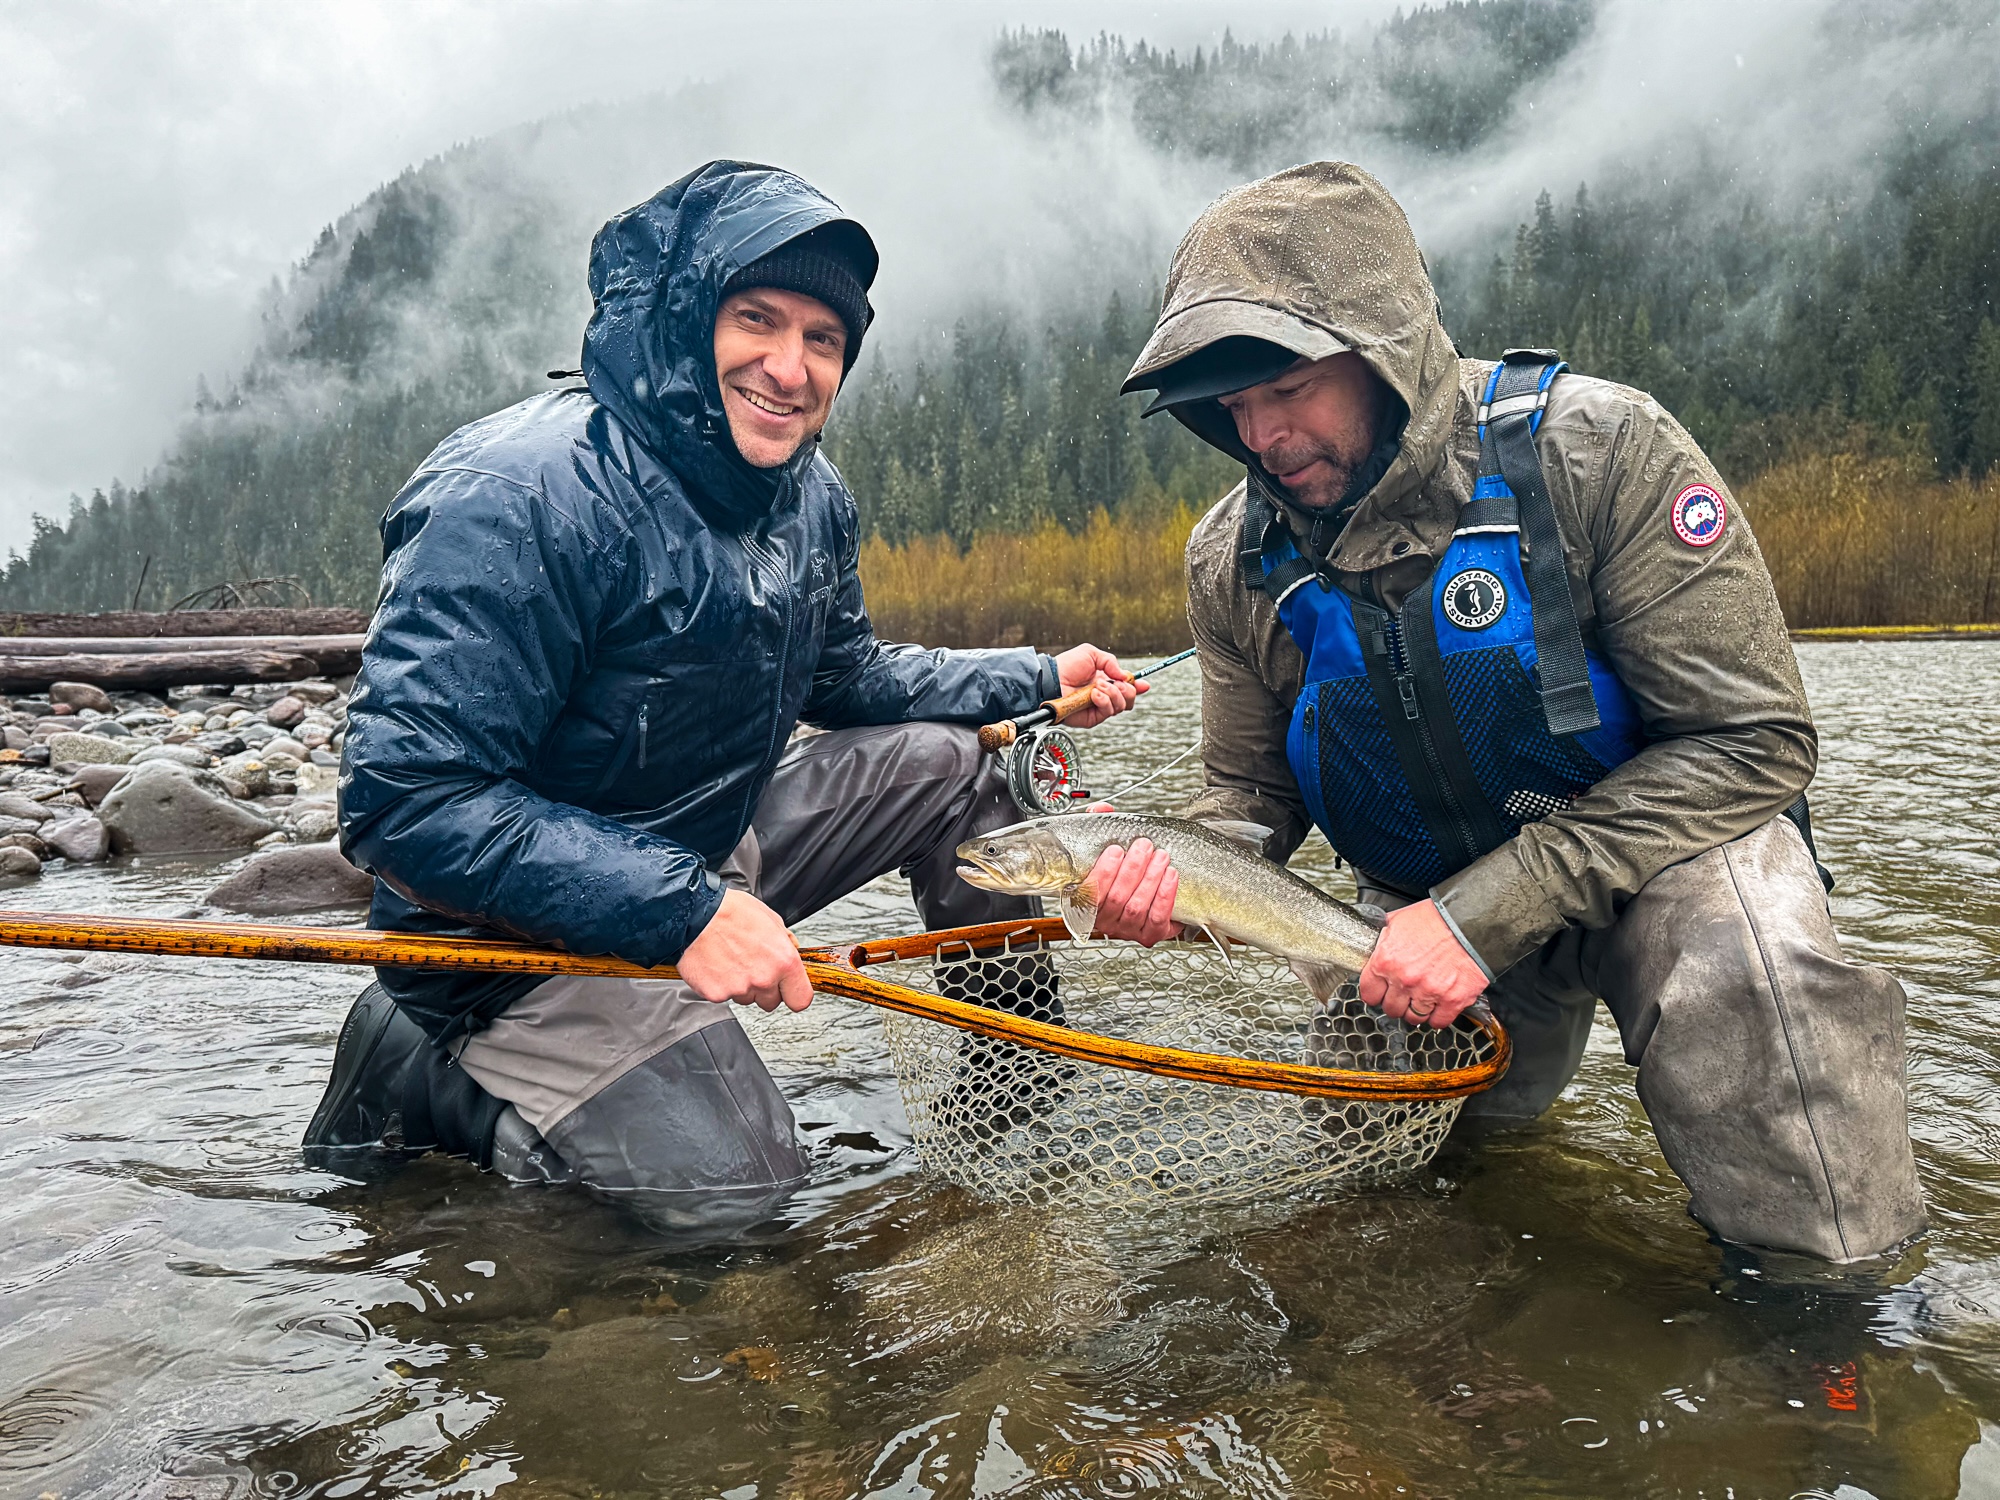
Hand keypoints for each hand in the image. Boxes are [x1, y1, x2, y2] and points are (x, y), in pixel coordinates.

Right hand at [676, 889, 812, 1012]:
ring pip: (746, 998)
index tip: (788, 990)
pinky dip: (720, 985)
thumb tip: (792, 950)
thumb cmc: (729, 911)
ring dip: (741, 986)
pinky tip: (716, 965)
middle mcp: (764, 978)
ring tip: (730, 960)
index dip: (794, 994)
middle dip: (764, 989)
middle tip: (751, 966)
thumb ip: (785, 941)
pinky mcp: (716, 994)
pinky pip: (724, 996)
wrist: (694, 914)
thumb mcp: (769, 917)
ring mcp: (740, 989)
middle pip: (771, 1002)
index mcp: (783, 961)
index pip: (801, 999)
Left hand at [1052, 643, 1146, 728]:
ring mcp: (1098, 707)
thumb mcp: (1091, 654)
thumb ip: (1110, 662)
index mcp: (1105, 681)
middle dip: (1128, 690)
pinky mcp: (1092, 718)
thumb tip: (1124, 675)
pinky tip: (1094, 694)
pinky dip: (1104, 701)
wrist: (1051, 679)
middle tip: (1115, 683)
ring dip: (1113, 694)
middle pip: (1128, 700)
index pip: (1127, 687)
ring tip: (1098, 686)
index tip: (1144, 684)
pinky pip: (1107, 712)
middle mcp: (1104, 695)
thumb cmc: (1066, 665)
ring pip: (1121, 706)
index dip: (1138, 687)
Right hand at [1081, 834, 1182, 945]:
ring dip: (1151, 879)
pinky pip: (1157, 919)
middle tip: (1145, 846)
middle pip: (1116, 898)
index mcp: (1084, 903)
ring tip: (1161, 856)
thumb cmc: (1117, 873)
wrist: (1138, 899)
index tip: (1115, 849)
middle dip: (1133, 869)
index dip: (1103, 871)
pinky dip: (1165, 896)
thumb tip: (1102, 809)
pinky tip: (1171, 876)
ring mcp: (1126, 930)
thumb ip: (1098, 827)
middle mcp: (1104, 920)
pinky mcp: (1149, 934)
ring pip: (1137, 907)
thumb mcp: (1101, 849)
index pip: (1089, 892)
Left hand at [1357, 899, 1486, 1027]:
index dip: (1375, 992)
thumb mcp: (1398, 921)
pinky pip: (1438, 1021)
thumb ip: (1382, 940)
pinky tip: (1438, 1005)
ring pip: (1413, 1017)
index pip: (1369, 993)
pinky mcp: (1452, 1000)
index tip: (1381, 991)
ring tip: (1421, 999)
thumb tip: (1372, 948)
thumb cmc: (1437, 918)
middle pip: (1391, 1009)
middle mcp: (1405, 980)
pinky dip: (1438, 1016)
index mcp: (1386, 961)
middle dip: (1396, 1002)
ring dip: (1416, 1010)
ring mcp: (1429, 992)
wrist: (1471, 922)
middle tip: (1404, 994)